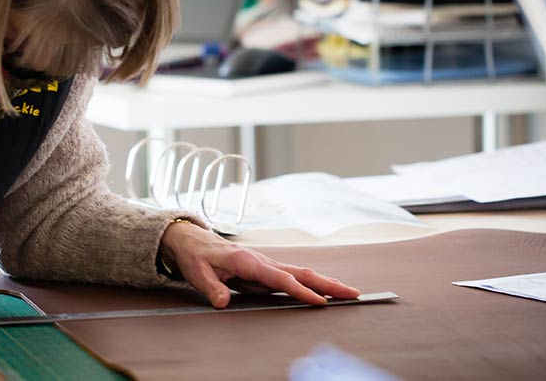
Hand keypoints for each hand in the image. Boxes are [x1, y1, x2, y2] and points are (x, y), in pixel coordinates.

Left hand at [159, 220, 360, 307]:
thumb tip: (223, 303)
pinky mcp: (266, 272)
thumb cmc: (197, 256)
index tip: (319, 302)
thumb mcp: (198, 273)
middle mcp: (262, 261)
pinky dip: (313, 284)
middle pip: (300, 273)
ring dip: (325, 283)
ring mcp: (266, 266)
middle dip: (327, 284)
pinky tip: (325, 292)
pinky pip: (293, 278)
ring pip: (301, 274)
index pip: (280, 278)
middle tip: (352, 293)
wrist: (193, 241)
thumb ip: (211, 288)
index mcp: (247, 261)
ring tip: (348, 293)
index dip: (300, 290)